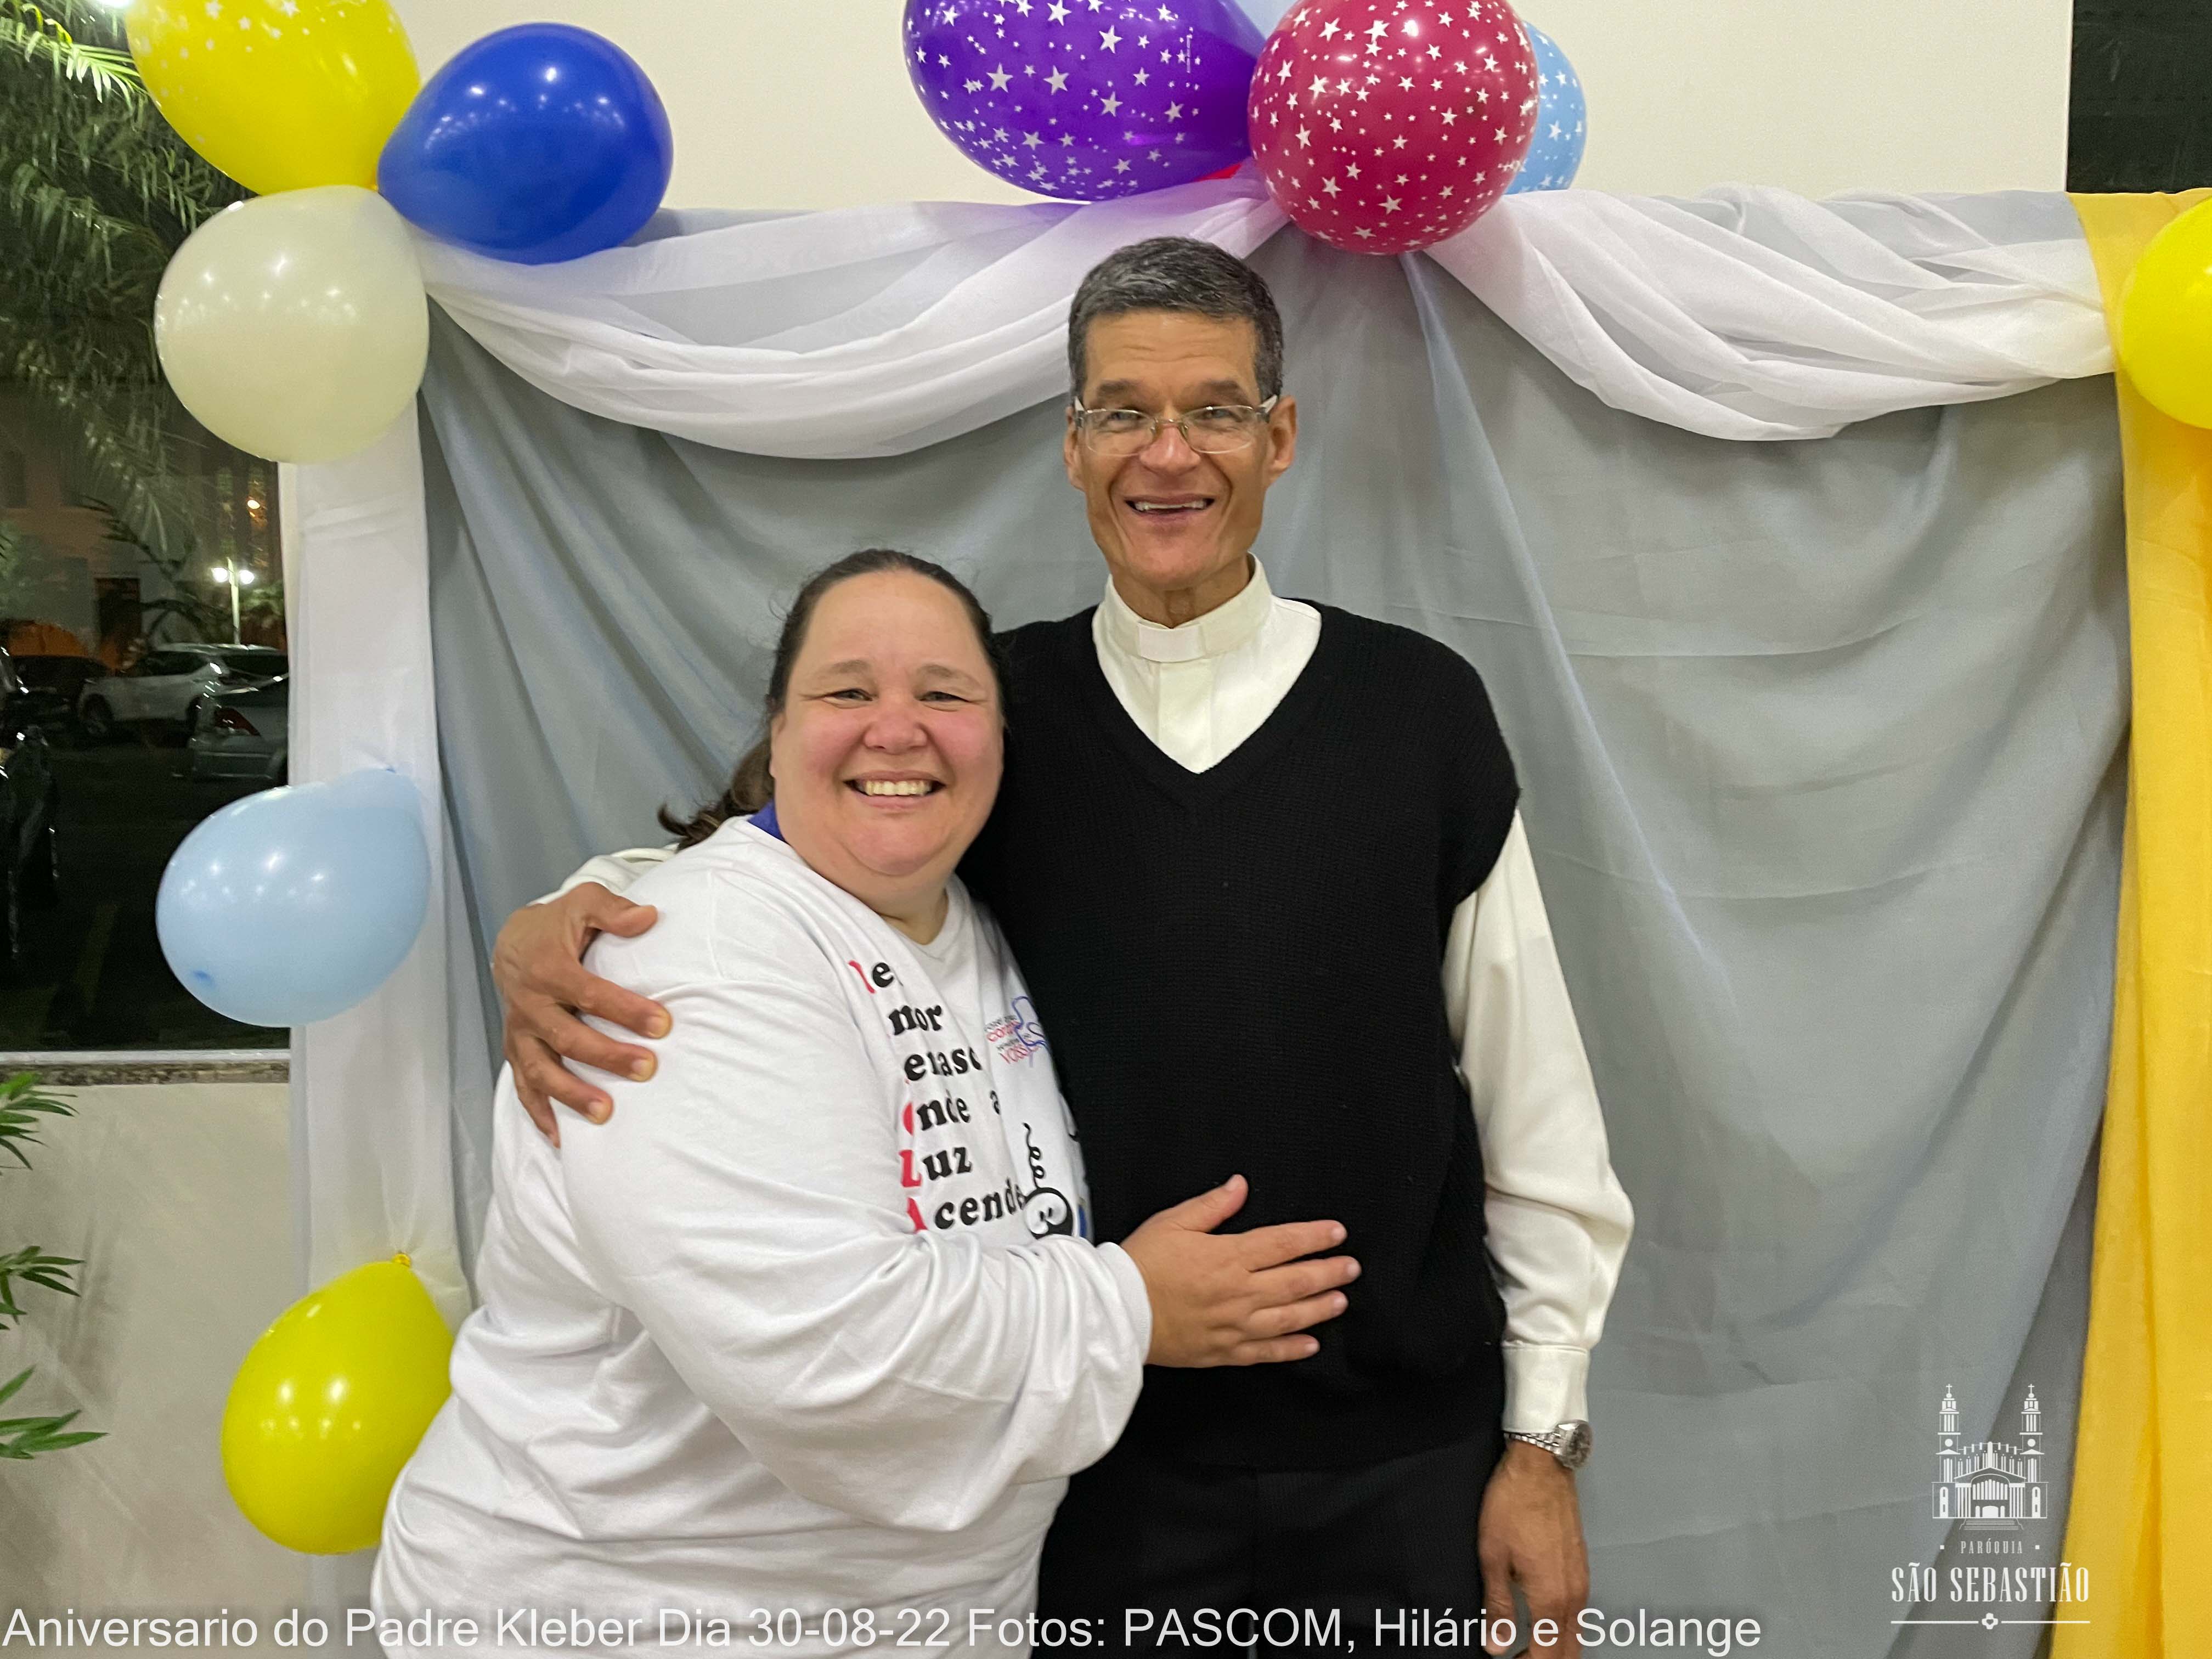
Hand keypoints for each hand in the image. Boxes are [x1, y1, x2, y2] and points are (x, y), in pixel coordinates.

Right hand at [493, 883, 666, 1145]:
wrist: (513, 943)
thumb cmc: (559, 925)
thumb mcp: (583, 902)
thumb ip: (613, 909)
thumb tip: (649, 917)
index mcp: (547, 968)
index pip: (589, 993)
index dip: (625, 1010)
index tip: (663, 1025)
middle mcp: (529, 1005)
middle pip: (567, 1037)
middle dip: (607, 1056)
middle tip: (647, 1070)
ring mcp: (520, 1033)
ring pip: (542, 1070)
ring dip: (572, 1094)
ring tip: (606, 1113)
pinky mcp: (516, 1052)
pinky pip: (524, 1087)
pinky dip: (540, 1113)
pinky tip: (563, 1138)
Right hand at [1119, 1175, 1358, 1367]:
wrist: (1115, 1313)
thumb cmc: (1141, 1264)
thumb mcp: (1173, 1222)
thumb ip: (1212, 1205)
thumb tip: (1240, 1185)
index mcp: (1229, 1256)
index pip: (1283, 1242)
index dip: (1314, 1236)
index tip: (1337, 1233)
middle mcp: (1239, 1292)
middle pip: (1296, 1280)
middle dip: (1328, 1272)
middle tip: (1351, 1267)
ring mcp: (1234, 1325)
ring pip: (1289, 1317)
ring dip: (1319, 1308)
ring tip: (1341, 1300)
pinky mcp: (1224, 1351)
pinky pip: (1266, 1352)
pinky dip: (1291, 1349)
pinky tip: (1311, 1345)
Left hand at [1478, 1440, 1588, 1655]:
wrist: (1541, 1467)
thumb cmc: (1514, 1505)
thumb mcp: (1493, 1558)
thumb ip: (1498, 1607)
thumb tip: (1497, 1645)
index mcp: (1551, 1597)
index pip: (1547, 1654)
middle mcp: (1573, 1595)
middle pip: (1568, 1651)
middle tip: (1517, 1657)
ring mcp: (1581, 1581)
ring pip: (1575, 1634)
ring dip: (1555, 1648)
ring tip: (1526, 1648)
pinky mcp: (1581, 1568)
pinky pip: (1577, 1613)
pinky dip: (1562, 1630)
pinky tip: (1544, 1626)